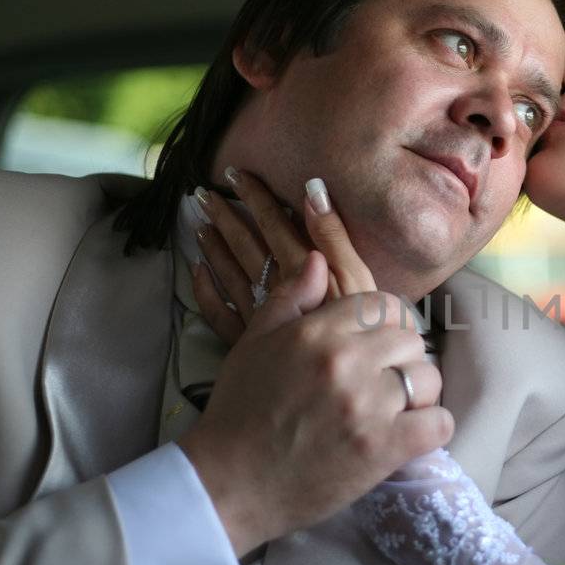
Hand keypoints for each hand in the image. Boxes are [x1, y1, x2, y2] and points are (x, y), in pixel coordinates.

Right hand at [178, 250, 449, 556]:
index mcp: (316, 333)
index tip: (376, 347)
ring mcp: (367, 406)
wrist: (229, 483)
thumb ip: (290, 298)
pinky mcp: (383, 449)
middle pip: (411, 338)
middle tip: (384, 382)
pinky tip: (408, 436)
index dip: (386, 324)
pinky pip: (439, 423)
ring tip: (394, 411)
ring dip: (418, 395)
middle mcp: (345, 362)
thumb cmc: (239, 413)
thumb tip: (319, 259)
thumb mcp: (253, 343)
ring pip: (429, 378)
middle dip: (403, 358)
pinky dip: (431, 429)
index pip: (382, 305)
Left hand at [191, 168, 379, 343]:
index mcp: (304, 271)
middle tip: (204, 195)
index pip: (275, 225)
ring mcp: (261, 317)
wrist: (347, 389)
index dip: (257, 199)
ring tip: (199, 225)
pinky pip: (220, 315)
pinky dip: (207, 292)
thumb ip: (334, 237)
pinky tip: (198, 272)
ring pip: (230, 275)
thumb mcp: (359, 281)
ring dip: (214, 248)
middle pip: (246, 247)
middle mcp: (277, 290)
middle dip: (227, 218)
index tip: (237, 174)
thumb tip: (312, 192)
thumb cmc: (366, 335)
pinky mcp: (253, 343)